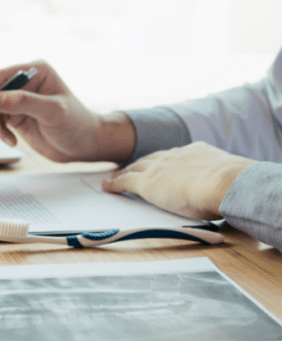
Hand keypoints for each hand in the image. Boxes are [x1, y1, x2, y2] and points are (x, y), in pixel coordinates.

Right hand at [0, 61, 135, 162]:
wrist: (84, 146)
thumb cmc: (76, 124)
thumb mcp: (51, 112)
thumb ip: (22, 103)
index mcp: (36, 71)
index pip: (2, 76)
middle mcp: (26, 83)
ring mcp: (20, 100)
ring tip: (4, 140)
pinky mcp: (17, 116)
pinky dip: (0, 134)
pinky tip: (12, 142)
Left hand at [102, 142, 255, 219]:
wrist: (225, 183)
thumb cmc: (232, 185)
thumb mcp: (227, 176)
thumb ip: (221, 179)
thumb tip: (226, 188)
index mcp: (196, 152)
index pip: (174, 156)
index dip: (163, 160)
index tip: (158, 163)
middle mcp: (174, 156)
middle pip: (151, 159)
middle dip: (140, 163)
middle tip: (129, 168)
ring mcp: (159, 168)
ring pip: (135, 168)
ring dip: (124, 172)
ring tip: (115, 177)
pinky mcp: (147, 182)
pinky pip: (125, 181)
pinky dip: (115, 183)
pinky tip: (107, 186)